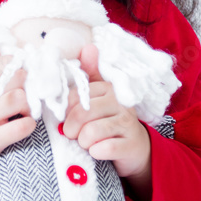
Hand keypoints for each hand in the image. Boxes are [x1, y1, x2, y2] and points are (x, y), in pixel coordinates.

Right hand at [0, 51, 35, 173]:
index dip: (13, 64)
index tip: (16, 71)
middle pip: (12, 78)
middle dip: (23, 81)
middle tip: (23, 88)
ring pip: (17, 99)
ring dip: (27, 102)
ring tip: (24, 107)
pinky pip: (19, 128)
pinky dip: (29, 124)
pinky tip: (26, 123)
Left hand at [62, 44, 152, 200]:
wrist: (135, 149)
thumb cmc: (108, 122)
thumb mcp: (97, 99)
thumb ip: (88, 76)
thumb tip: (89, 47)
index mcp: (106, 88)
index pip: (73, 97)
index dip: (65, 112)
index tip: (67, 120)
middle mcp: (119, 102)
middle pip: (81, 114)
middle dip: (71, 129)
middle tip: (72, 135)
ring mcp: (127, 122)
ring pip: (91, 132)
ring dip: (83, 142)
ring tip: (87, 143)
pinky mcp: (131, 143)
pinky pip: (104, 149)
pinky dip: (96, 153)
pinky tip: (99, 152)